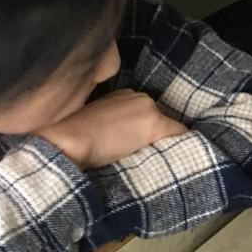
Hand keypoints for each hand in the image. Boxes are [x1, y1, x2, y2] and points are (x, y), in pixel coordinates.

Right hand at [37, 89, 187, 168]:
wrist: (71, 139)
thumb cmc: (75, 137)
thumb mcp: (96, 122)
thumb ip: (114, 122)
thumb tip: (124, 138)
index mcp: (123, 94)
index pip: (145, 112)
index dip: (144, 129)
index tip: (140, 143)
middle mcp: (139, 96)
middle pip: (159, 118)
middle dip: (154, 134)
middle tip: (146, 152)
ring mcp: (149, 109)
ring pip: (168, 126)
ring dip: (162, 140)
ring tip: (156, 157)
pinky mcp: (155, 125)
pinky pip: (179, 133)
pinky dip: (180, 144)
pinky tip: (176, 155)